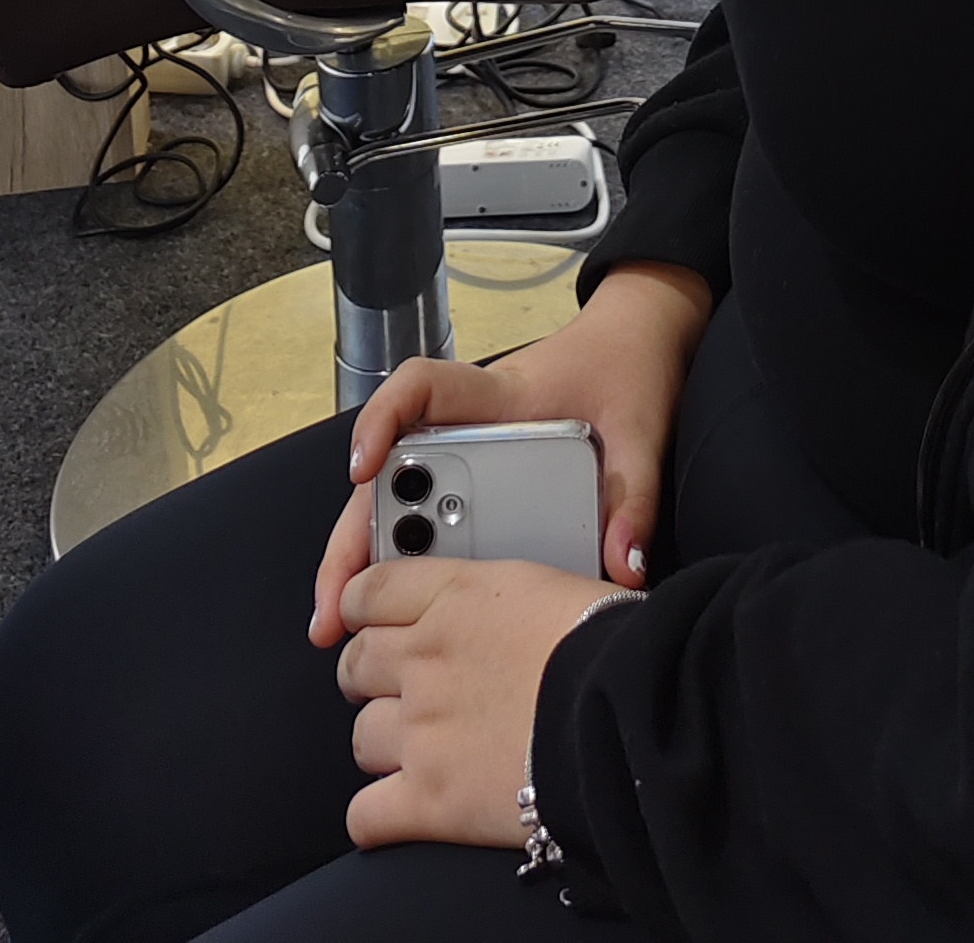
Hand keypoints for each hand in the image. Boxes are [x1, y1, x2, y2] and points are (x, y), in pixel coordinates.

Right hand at [310, 263, 712, 642]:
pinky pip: (422, 517)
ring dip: (362, 558)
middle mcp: (466, 426)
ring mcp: (463, 456)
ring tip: (341, 627)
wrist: (637, 346)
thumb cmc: (627, 376)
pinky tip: (388, 615)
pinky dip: (397, 562)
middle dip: (351, 536)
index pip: (424, 387)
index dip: (383, 419)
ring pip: (393, 501)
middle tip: (334, 607)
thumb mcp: (639, 433)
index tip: (363, 469)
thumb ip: (632, 496)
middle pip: (385, 471)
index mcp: (499, 400)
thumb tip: (622, 566)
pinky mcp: (474, 482)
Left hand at [335, 551, 630, 850]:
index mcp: (458, 597)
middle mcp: (427, 659)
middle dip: (369, 676)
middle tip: (396, 688)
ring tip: (415, 752)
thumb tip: (507, 615)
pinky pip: (366, 815)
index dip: (358, 606)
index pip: (371, 590)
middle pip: (357, 663)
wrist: (626, 711)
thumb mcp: (552, 587)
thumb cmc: (612, 646)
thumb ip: (504, 600)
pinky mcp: (429, 800)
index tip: (362, 617)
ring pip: (361, 737)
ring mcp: (421, 731)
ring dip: (381, 744)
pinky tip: (398, 815)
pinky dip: (376, 818)